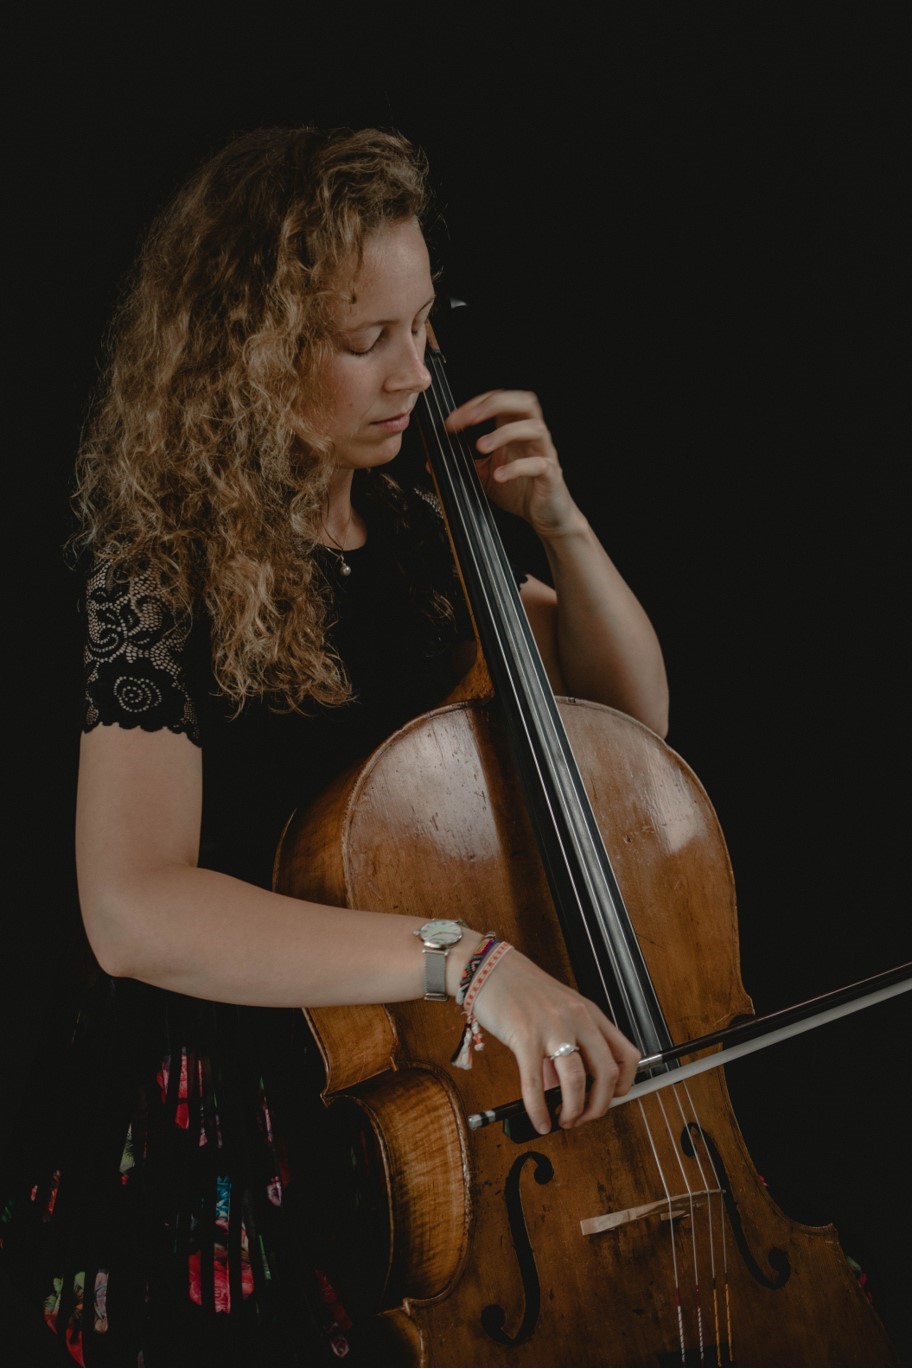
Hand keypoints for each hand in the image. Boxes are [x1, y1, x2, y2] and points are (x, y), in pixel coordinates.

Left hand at [444, 390, 586, 541]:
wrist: (545, 516)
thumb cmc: (521, 491)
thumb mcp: (485, 475)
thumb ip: (466, 464)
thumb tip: (433, 463)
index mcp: (516, 430)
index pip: (500, 402)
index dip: (476, 404)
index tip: (452, 421)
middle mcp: (532, 437)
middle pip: (524, 402)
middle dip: (495, 405)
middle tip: (470, 419)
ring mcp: (544, 454)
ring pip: (534, 428)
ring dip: (504, 433)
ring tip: (481, 446)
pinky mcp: (550, 475)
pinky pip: (538, 464)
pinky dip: (517, 467)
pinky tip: (500, 475)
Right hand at [466, 946, 640, 1134]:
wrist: (488, 968)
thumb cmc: (520, 989)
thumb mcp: (555, 1012)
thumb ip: (565, 1047)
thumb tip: (562, 1088)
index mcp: (589, 1013)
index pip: (627, 1055)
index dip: (623, 1085)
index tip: (609, 1099)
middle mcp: (577, 1019)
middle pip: (607, 1074)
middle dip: (598, 1107)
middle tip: (584, 1118)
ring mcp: (553, 1027)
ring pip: (577, 1082)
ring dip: (574, 1111)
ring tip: (564, 1120)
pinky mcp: (525, 1037)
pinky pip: (536, 1083)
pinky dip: (539, 1110)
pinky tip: (539, 1121)